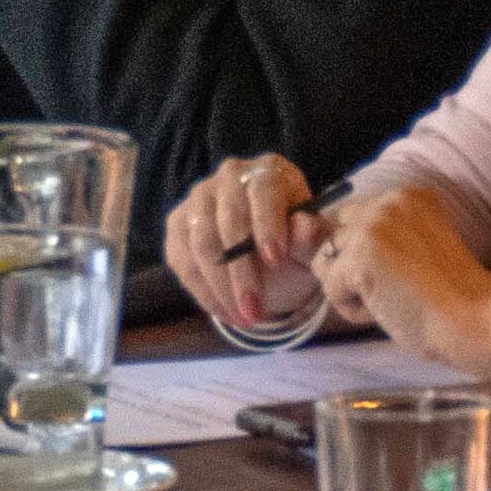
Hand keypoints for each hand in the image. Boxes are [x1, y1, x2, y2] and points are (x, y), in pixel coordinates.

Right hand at [163, 154, 331, 333]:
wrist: (269, 252)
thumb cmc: (294, 242)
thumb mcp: (311, 243)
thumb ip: (311, 237)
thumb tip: (305, 227)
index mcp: (268, 171)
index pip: (263, 192)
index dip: (267, 225)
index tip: (276, 261)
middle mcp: (229, 176)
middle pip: (228, 222)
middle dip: (241, 273)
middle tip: (255, 311)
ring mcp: (198, 198)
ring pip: (201, 243)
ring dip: (220, 288)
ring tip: (243, 319)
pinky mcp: (178, 223)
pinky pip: (181, 259)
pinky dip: (202, 291)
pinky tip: (224, 312)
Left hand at [309, 187, 490, 377]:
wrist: (472, 317)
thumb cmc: (452, 296)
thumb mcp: (416, 247)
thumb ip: (382, 237)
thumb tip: (327, 248)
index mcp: (408, 195)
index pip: (353, 216)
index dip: (365, 252)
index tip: (399, 273)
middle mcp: (387, 201)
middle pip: (335, 235)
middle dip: (351, 267)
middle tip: (394, 288)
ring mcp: (371, 226)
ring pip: (326, 262)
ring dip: (350, 288)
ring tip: (390, 299)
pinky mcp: (358, 257)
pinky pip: (330, 289)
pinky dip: (353, 310)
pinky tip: (387, 309)